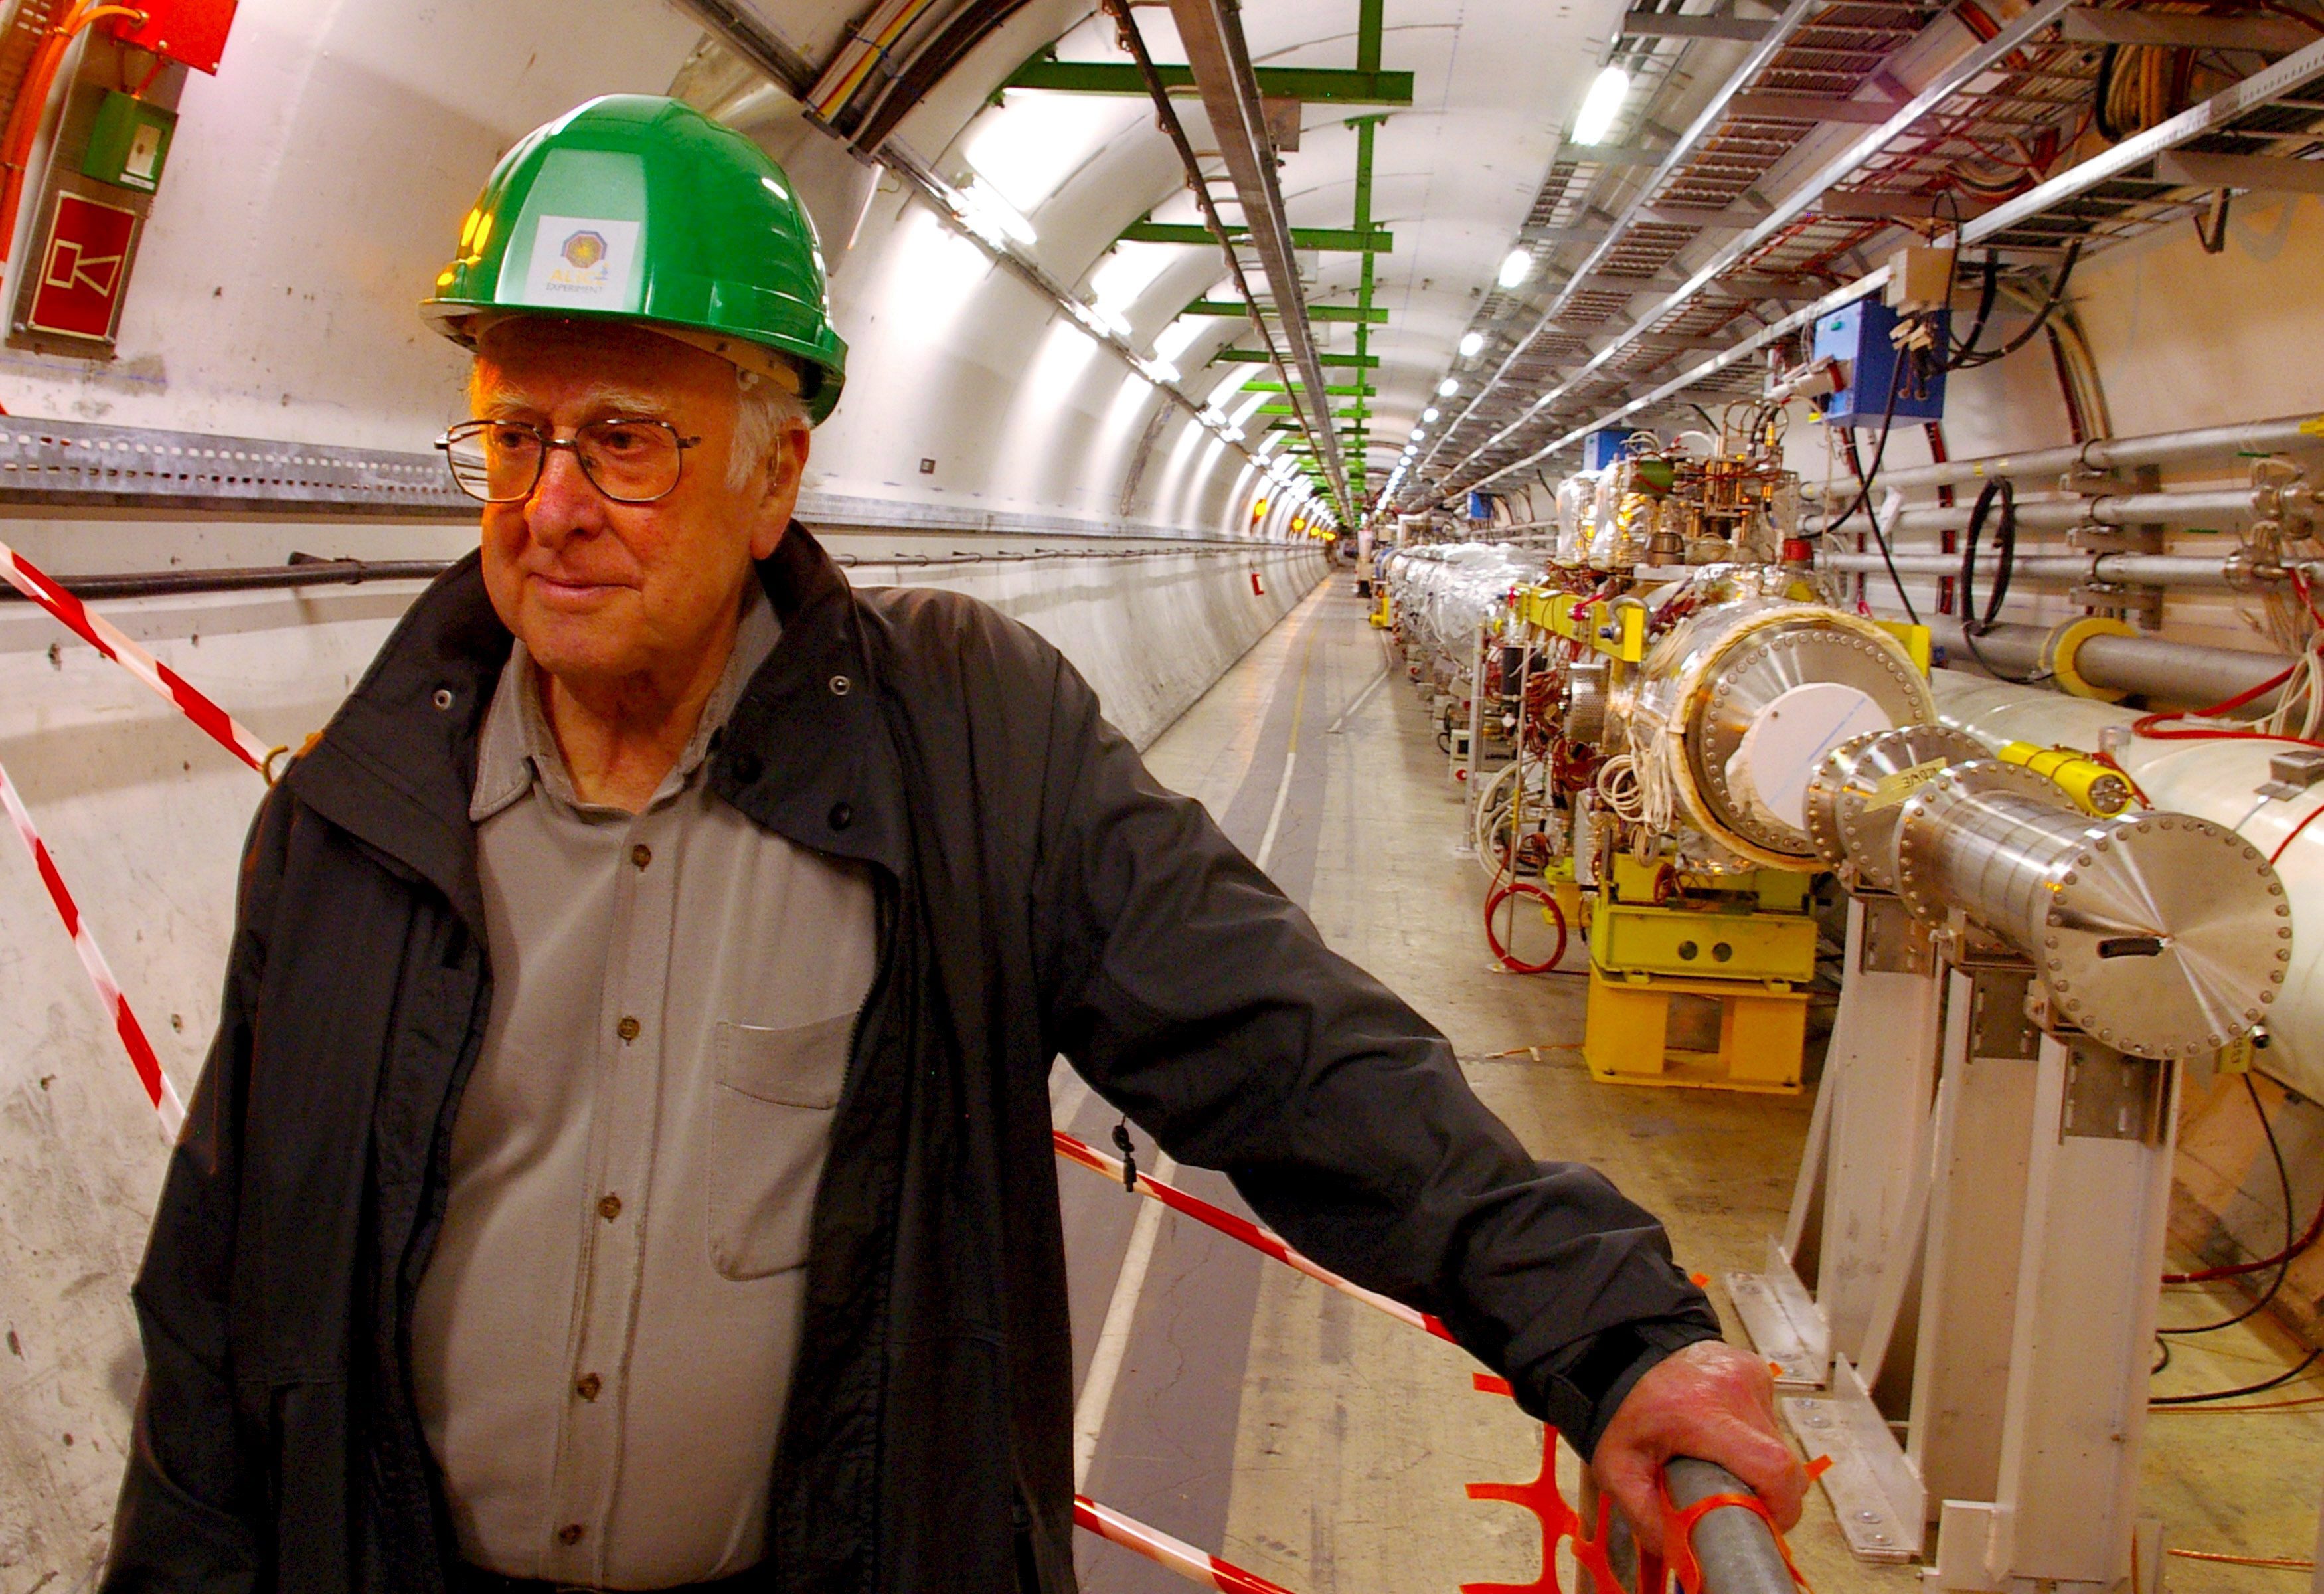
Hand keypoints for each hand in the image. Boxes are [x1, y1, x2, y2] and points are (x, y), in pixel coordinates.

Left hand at [1587, 1340, 1805, 1554]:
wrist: (1622, 1354)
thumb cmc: (1620, 1411)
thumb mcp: (1617, 1471)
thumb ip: (1647, 1519)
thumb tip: (1685, 1555)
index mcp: (1698, 1413)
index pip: (1772, 1466)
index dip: (1780, 1506)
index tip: (1764, 1522)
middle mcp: (1732, 1389)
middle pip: (1784, 1461)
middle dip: (1768, 1492)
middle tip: (1732, 1496)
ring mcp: (1749, 1376)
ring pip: (1779, 1443)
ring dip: (1758, 1463)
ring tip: (1720, 1460)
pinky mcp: (1756, 1371)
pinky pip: (1770, 1420)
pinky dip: (1753, 1436)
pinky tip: (1721, 1433)